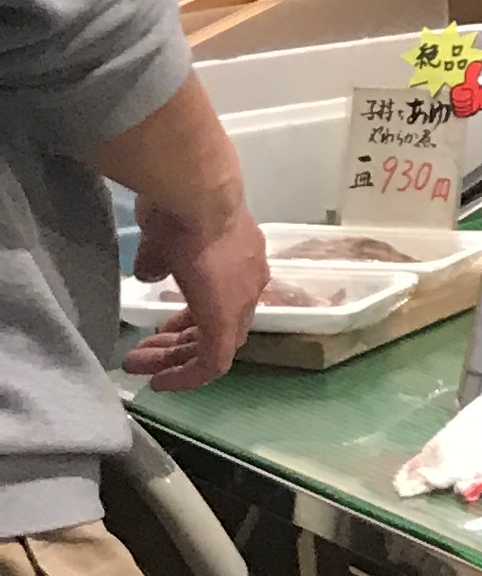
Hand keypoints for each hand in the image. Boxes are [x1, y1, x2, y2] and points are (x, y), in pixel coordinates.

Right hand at [125, 201, 270, 387]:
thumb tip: (152, 273)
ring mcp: (242, 300)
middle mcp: (249, 282)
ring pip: (213, 344)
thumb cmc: (179, 207)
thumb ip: (159, 260)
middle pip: (217, 327)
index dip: (190, 320)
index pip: (221, 301)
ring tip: (139, 363)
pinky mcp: (227, 320)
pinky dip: (187, 374)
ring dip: (174, 357)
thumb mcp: (162, 238)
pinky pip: (213, 360)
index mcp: (240, 260)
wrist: (196, 195)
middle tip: (142, 354)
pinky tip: (160, 380)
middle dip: (176, 343)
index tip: (160, 332)